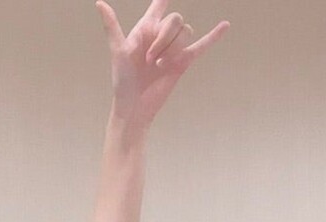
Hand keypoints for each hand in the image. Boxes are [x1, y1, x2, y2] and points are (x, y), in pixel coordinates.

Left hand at [94, 2, 229, 126]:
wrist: (134, 107)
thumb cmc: (122, 80)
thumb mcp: (117, 50)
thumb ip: (112, 26)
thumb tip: (99, 3)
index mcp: (146, 27)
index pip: (159, 3)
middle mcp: (162, 35)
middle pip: (176, 19)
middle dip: (164, 39)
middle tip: (149, 60)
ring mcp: (174, 48)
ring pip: (185, 33)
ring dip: (172, 50)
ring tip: (158, 67)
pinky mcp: (183, 62)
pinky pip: (202, 45)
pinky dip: (213, 36)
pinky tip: (225, 25)